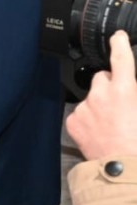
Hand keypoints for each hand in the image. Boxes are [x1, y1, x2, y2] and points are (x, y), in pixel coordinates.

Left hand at [66, 31, 136, 159]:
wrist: (124, 168)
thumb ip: (135, 95)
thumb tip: (131, 89)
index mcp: (125, 90)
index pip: (121, 59)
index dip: (119, 44)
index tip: (117, 36)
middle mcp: (101, 95)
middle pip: (101, 77)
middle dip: (109, 85)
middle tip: (120, 103)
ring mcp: (85, 107)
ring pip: (90, 96)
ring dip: (98, 103)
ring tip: (111, 122)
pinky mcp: (74, 120)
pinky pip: (80, 112)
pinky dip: (88, 118)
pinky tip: (99, 131)